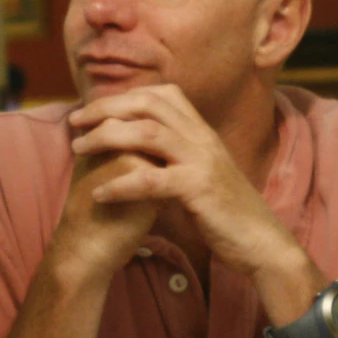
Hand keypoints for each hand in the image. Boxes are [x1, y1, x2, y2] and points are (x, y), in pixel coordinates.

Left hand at [67, 86, 323, 320]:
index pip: (160, 94)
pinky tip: (99, 194)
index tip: (94, 110)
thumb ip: (175, 158)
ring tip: (78, 151)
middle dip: (106, 109)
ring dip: (105, 138)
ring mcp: (201, 161)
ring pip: (145, 132)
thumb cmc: (226, 215)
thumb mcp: (200, 175)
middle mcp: (202, 138)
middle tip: (75, 123)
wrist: (262, 243)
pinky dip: (119, 184)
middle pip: (147, 104)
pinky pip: (149, 179)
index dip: (123, 96)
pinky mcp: (198, 189)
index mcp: (202, 132)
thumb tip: (141, 152)